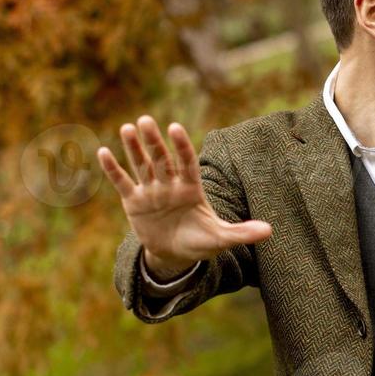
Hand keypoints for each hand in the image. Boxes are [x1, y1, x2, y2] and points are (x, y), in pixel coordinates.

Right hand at [97, 116, 271, 277]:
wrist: (174, 255)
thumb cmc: (200, 242)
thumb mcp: (221, 239)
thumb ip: (242, 232)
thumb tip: (270, 231)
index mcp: (191, 188)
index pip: (187, 163)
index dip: (181, 146)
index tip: (175, 127)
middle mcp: (170, 184)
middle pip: (161, 159)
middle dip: (154, 141)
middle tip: (146, 120)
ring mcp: (151, 191)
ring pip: (141, 165)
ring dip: (134, 147)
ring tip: (128, 128)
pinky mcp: (134, 201)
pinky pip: (122, 182)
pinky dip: (113, 169)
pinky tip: (104, 151)